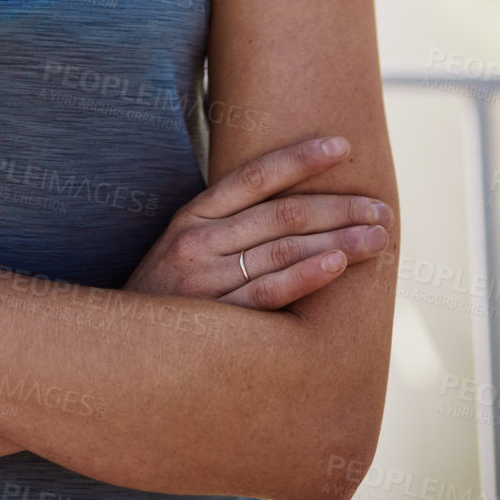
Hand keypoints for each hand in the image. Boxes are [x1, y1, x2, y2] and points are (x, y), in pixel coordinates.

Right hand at [123, 135, 393, 308]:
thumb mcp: (182, 250)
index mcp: (192, 215)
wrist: (118, 352)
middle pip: (281, 213)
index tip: (344, 147)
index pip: (255, 176)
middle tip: (381, 208)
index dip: (301, 158)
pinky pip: (268, 292)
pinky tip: (337, 264)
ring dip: (338, 240)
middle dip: (338, 207)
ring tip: (378, 237)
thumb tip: (292, 210)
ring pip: (283, 249)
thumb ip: (227, 228)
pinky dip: (305, 275)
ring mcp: (203, 280)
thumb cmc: (163, 299)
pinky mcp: (213, 319)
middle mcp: (197, 240)